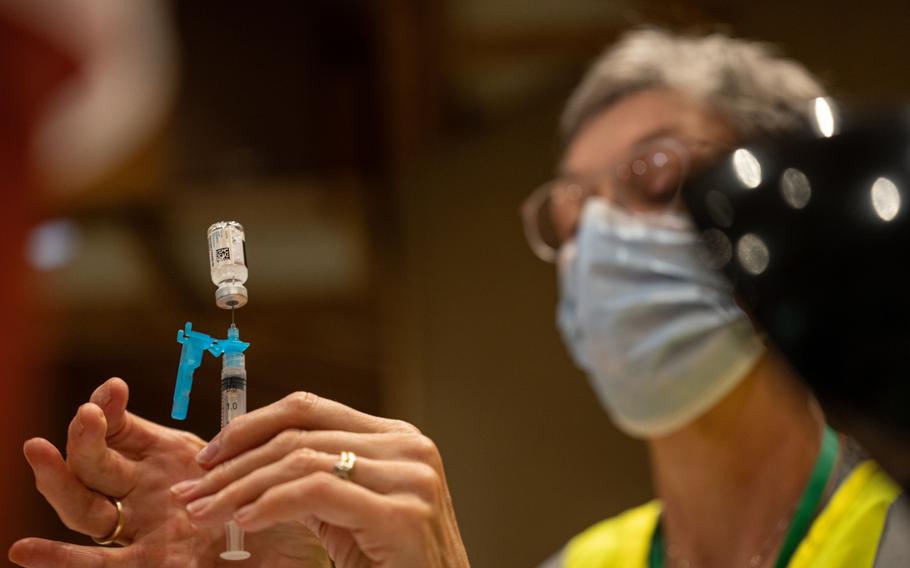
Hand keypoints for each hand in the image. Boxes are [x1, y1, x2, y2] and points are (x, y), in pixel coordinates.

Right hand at [9, 378, 330, 567]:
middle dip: (85, 438)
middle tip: (86, 415)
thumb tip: (234, 374)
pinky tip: (24, 549)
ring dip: (60, 478)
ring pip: (87, 505)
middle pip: (97, 465)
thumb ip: (241, 428)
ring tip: (39, 450)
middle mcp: (149, 493)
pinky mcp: (149, 566)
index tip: (113, 389)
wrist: (299, 552)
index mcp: (173, 460)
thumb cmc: (281, 501)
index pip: (125, 431)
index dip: (112, 410)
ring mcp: (144, 529)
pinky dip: (60, 559)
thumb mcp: (260, 455)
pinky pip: (99, 565)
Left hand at [174, 392, 469, 567]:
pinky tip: (244, 522)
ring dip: (242, 487)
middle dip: (235, 462)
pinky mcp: (404, 513)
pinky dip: (273, 503)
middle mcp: (408, 446)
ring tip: (205, 512)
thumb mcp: (349, 514)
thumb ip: (313, 480)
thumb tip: (242, 465)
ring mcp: (411, 477)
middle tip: (193, 491)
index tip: (209, 456)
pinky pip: (320, 492)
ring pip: (303, 460)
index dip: (251, 425)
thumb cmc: (392, 564)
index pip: (309, 408)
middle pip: (300, 434)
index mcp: (396, 437)